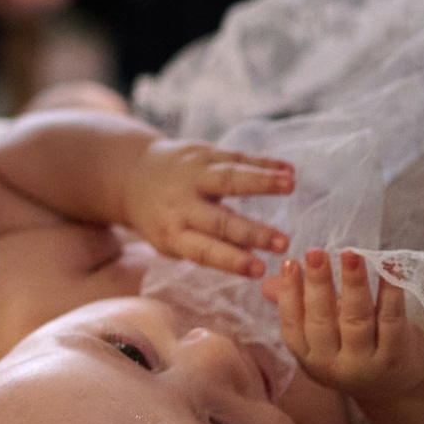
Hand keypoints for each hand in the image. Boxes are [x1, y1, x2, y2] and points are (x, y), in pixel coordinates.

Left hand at [125, 139, 294, 276]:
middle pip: (219, 220)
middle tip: (283, 242)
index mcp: (172, 233)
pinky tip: (288, 169)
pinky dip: (263, 163)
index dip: (232, 261)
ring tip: (290, 184)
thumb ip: (210, 248)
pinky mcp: (201, 153)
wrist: (133, 175)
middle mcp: (180, 204)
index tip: (260, 270)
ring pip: (228, 178)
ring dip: (261, 181)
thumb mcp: (174, 240)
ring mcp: (191, 175)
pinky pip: (235, 157)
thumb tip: (253, 258)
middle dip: (253, 232)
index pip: (204, 250)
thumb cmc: (164, 219)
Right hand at [264, 248, 423, 398]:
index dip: (290, 293)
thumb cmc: (353, 353)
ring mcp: (366, 363)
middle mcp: (333, 365)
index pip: (292, 324)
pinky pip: (391, 320)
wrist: (397, 391)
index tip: (290, 262)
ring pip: (356, 320)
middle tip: (316, 253)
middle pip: (322, 321)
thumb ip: (298, 308)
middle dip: (318, 284)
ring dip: (353, 284)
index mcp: (309, 358)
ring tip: (351, 255)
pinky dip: (390, 293)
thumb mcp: (322, 338)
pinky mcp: (396, 357)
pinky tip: (388, 269)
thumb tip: (267, 281)